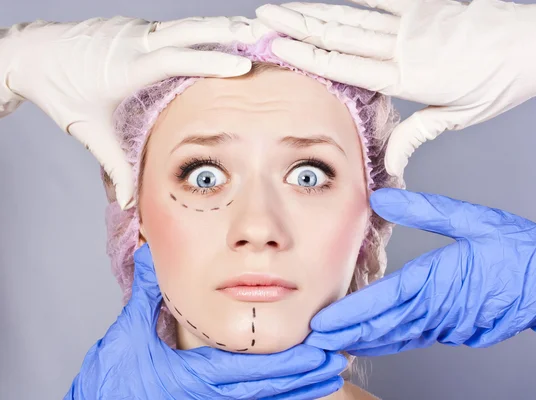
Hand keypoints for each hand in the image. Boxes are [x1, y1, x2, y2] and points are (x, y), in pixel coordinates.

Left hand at [0, 16, 271, 208]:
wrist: (31, 53)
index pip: (175, 59)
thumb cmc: (59, 90)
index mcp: (126, 68)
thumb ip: (115, 166)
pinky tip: (220, 32)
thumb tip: (128, 203)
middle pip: (187, 31)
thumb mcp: (88, 130)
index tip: (242, 63)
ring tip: (250, 28)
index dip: (210, 60)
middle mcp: (134, 42)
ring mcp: (134, 30)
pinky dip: (200, 28)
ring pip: (184, 25)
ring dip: (217, 26)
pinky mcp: (135, 27)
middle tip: (260, 34)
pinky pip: (174, 27)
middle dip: (225, 32)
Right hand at [66, 244, 345, 399]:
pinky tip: (300, 393)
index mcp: (195, 376)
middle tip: (334, 363)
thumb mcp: (128, 334)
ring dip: (298, 391)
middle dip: (302, 377)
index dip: (285, 362)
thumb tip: (152, 252)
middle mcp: (209, 396)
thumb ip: (146, 294)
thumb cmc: (111, 380)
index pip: (249, 368)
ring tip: (329, 378)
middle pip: (266, 388)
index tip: (315, 350)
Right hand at [256, 0, 535, 184]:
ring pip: (355, 15)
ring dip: (316, 10)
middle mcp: (405, 46)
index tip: (277, 47)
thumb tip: (390, 167)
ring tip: (285, 5)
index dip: (309, 55)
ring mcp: (416, 21)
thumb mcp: (458, 118)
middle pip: (341, 35)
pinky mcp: (429, 4)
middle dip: (298, 25)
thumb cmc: (501, 82)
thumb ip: (417, 136)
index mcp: (408, 78)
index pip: (346, 66)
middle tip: (263, 17)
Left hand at [304, 188, 535, 356]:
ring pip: (395, 337)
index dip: (352, 314)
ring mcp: (445, 325)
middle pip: (384, 326)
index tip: (323, 321)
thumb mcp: (473, 220)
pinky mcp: (453, 330)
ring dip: (361, 341)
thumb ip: (424, 209)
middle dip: (345, 334)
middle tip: (312, 339)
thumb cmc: (519, 250)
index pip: (387, 301)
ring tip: (330, 343)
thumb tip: (382, 196)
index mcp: (440, 280)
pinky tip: (368, 343)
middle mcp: (438, 309)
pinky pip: (412, 338)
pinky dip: (386, 342)